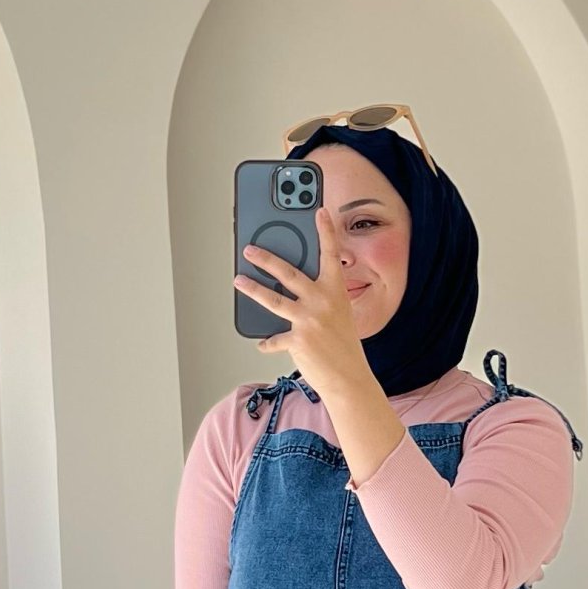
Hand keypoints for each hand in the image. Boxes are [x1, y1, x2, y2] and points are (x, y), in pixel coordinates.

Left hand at [234, 207, 368, 396]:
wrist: (349, 378)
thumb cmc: (344, 347)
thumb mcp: (340, 314)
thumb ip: (322, 298)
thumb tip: (293, 289)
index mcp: (336, 291)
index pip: (331, 254)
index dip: (326, 231)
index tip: (319, 210)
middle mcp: (322, 301)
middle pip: (289, 273)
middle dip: (266, 259)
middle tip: (249, 249)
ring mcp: (309, 320)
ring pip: (273, 299)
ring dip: (252, 289)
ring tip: (238, 281)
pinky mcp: (297, 340)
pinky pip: (274, 338)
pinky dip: (268, 342)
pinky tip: (263, 342)